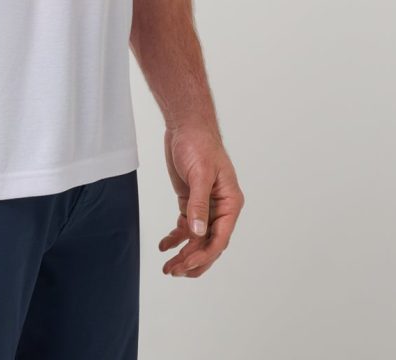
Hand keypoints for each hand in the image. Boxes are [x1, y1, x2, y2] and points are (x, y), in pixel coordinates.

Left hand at [159, 121, 244, 277]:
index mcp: (231, 203)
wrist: (186, 125)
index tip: (185, 264)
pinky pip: (186, 226)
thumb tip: (197, 233)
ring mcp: (206, 206)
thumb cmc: (199, 143)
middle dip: (193, 260)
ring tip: (168, 267)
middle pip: (209, 243)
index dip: (203, 255)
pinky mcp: (191, 201)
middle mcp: (221, 208)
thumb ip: (199, 204)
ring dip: (184, 254)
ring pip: (197, 239)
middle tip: (173, 271)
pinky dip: (176, 237)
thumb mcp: (200, 173)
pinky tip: (164, 245)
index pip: (220, 238)